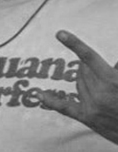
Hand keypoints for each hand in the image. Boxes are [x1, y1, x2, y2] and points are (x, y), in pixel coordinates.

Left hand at [37, 30, 117, 145]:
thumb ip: (115, 72)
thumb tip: (110, 65)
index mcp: (112, 81)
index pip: (90, 58)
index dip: (75, 44)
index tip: (60, 33)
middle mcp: (99, 93)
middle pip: (84, 70)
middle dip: (89, 67)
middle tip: (99, 70)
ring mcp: (91, 106)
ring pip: (78, 84)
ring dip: (84, 79)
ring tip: (100, 84)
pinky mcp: (87, 118)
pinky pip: (64, 107)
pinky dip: (51, 100)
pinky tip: (40, 94)